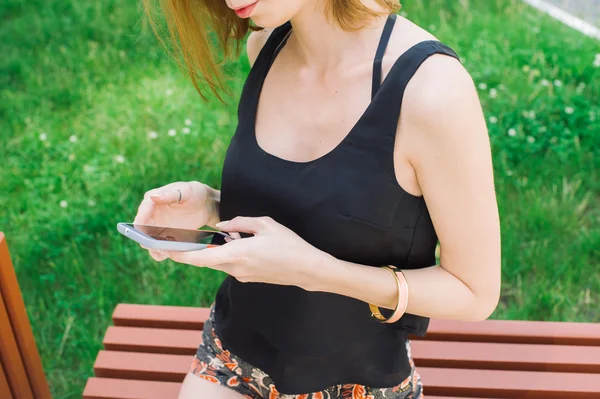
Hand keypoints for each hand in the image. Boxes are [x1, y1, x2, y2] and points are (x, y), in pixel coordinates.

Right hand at [133, 181, 218, 260]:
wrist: (205, 205)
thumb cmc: (194, 193)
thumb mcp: (186, 190)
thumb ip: (170, 194)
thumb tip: (152, 197)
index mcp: (153, 200)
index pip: (143, 210)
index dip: (140, 219)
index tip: (138, 228)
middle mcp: (151, 215)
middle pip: (142, 228)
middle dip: (145, 237)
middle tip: (153, 244)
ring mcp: (157, 227)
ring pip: (149, 240)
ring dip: (152, 247)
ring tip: (161, 252)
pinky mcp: (165, 237)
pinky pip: (160, 247)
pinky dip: (162, 252)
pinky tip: (167, 255)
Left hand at [158, 216, 333, 289]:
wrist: (307, 269)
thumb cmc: (289, 244)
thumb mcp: (265, 224)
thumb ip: (239, 223)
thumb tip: (221, 226)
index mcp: (237, 253)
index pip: (199, 257)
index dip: (178, 254)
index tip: (162, 249)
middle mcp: (235, 268)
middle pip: (204, 261)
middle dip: (189, 251)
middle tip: (173, 240)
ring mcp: (241, 275)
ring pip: (217, 262)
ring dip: (210, 252)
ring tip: (207, 237)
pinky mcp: (248, 278)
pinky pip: (229, 264)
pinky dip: (224, 254)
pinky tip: (233, 242)